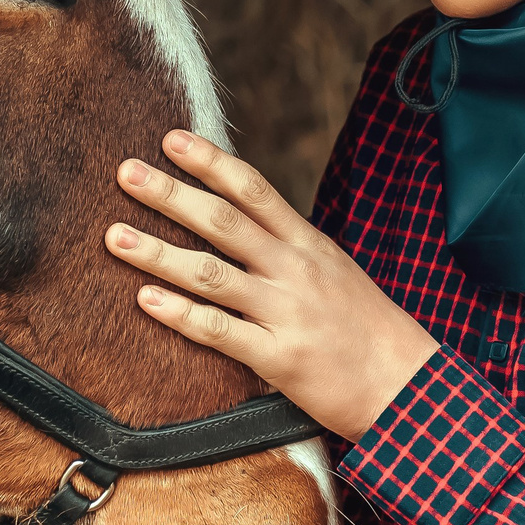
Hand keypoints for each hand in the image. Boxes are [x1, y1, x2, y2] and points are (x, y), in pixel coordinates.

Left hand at [105, 130, 438, 439]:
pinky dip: (180, 315)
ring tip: (115, 236)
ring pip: (211, 274)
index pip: (253, 190)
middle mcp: (294, 270)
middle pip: (223, 222)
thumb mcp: (334, 271)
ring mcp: (286, 312)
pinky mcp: (279, 358)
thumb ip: (288, 247)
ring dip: (158, 253)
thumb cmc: (368, 328)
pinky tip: (145, 301)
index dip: (210, 161)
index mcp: (308, 243)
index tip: (172, 139)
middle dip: (170, 194)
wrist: (409, 386)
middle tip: (126, 172)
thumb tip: (238, 221)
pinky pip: (220, 332)